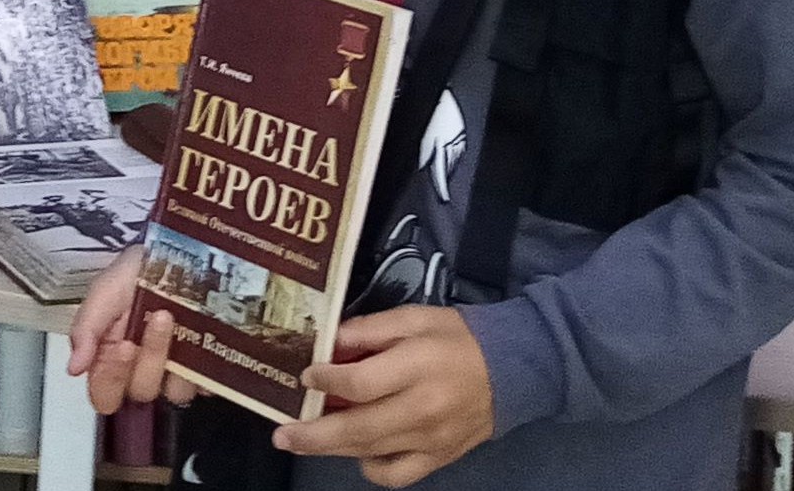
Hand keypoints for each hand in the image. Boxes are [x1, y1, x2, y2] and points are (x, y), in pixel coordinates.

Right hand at [70, 250, 198, 416]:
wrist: (184, 251)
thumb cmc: (139, 269)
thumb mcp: (105, 290)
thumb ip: (86, 328)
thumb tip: (73, 368)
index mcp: (110, 358)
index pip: (105, 394)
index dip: (112, 379)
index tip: (123, 346)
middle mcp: (141, 369)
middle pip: (141, 391)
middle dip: (150, 357)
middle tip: (158, 318)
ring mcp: (175, 371)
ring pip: (174, 391)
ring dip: (175, 354)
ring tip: (178, 316)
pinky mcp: (206, 369)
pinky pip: (207, 383)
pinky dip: (204, 362)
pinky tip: (201, 334)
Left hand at [278, 306, 493, 487]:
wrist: (511, 369)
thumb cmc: (457, 338)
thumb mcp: (413, 318)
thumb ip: (370, 330)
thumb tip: (330, 344)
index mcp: (416, 367)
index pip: (360, 383)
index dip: (326, 382)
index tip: (305, 376)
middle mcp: (422, 409)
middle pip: (357, 429)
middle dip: (312, 434)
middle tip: (282, 436)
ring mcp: (431, 440)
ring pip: (370, 452)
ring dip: (330, 450)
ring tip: (302, 442)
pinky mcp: (438, 459)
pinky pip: (396, 475)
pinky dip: (371, 468)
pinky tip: (357, 452)